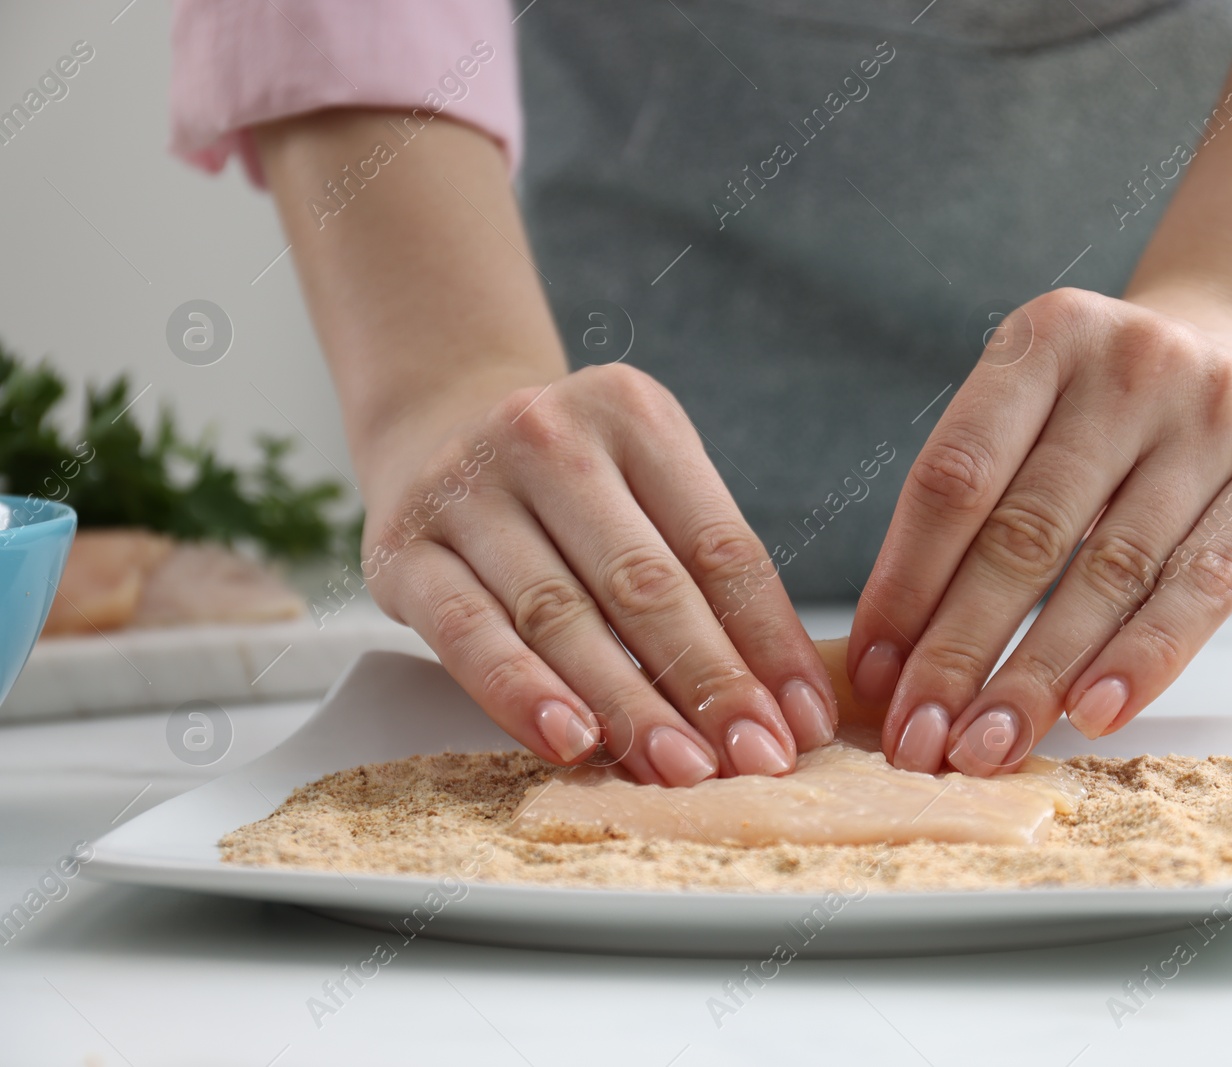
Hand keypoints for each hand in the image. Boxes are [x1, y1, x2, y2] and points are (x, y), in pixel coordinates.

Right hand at [360, 364, 836, 784]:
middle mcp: (546, 437)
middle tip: (756, 761)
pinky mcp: (402, 549)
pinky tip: (572, 743)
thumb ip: (705, 573)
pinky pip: (469, 634)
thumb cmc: (572, 483)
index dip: (767, 641)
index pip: (717, 545)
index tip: (802, 720)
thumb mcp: (647, 485)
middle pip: (644, 583)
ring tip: (681, 768)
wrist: (437, 426)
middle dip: (709, 683)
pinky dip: (522, 694)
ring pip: (560, 616)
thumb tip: (780, 700)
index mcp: (632, 414)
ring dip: (628, 705)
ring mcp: (466, 488)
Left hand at [847, 287, 1231, 774]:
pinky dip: (1145, 658)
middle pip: (1027, 533)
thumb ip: (970, 505)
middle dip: (961, 650)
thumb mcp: (1032, 411)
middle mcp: (1132, 363)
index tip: (873, 674)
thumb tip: (893, 657)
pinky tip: (1094, 714)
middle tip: (921, 737)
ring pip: (1111, 571)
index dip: (905, 583)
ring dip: (1040, 675)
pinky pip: (1206, 586)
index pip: (956, 476)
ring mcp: (1216, 413)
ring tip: (990, 746)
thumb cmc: (1107, 408)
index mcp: (1045, 338)